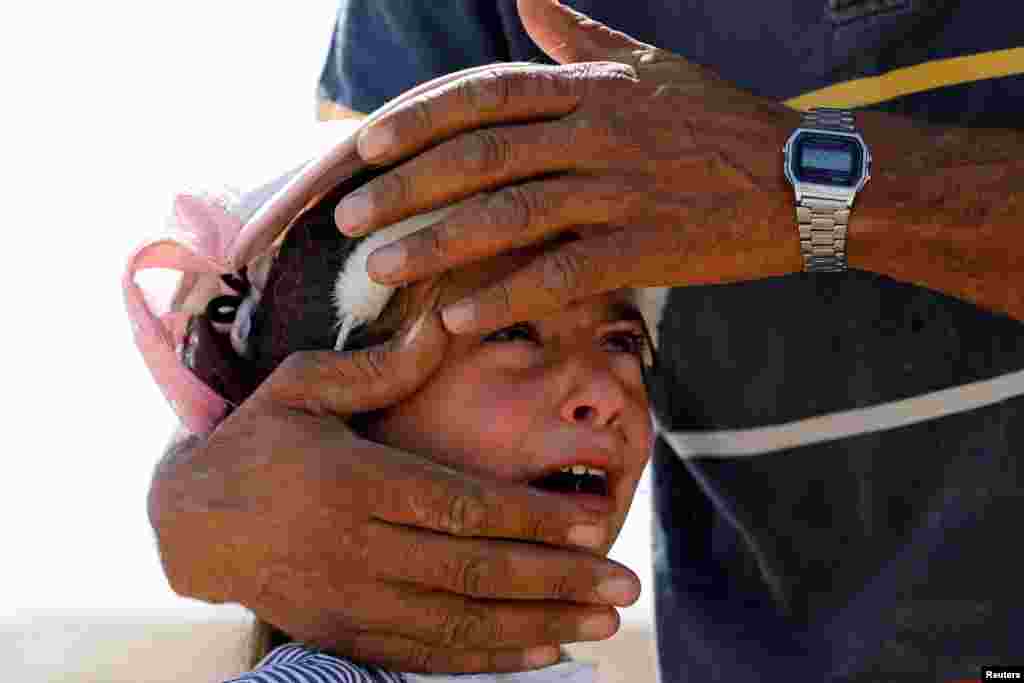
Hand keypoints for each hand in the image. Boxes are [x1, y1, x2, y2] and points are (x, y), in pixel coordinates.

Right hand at [148, 313, 639, 673]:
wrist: (189, 522)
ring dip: (538, 626)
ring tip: (602, 625)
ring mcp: (348, 600)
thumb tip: (444, 323)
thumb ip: (379, 368)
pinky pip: (425, 656)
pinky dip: (487, 661)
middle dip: (558, 580)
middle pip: (474, 570)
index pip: (462, 505)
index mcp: (353, 481)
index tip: (595, 519)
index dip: (534, 516)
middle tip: (624, 586)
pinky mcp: (342, 633)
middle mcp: (354, 548)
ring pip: (459, 623)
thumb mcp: (303, 387)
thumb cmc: (257, 442)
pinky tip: (540, 654)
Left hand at [333, 0, 803, 335]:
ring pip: (510, 214)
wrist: (805, 179)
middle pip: (481, 156)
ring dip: (437, 244)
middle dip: (407, 188)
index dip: (418, 120)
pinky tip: (456, 317)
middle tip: (349, 220)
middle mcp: (596, 133)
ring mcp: (621, 190)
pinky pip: (560, 273)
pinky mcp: (645, 247)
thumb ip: (578, 34)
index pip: (485, 95)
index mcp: (590, 89)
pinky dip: (504, 296)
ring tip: (382, 270)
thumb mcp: (646, 67)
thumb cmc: (717, 123)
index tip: (363, 146)